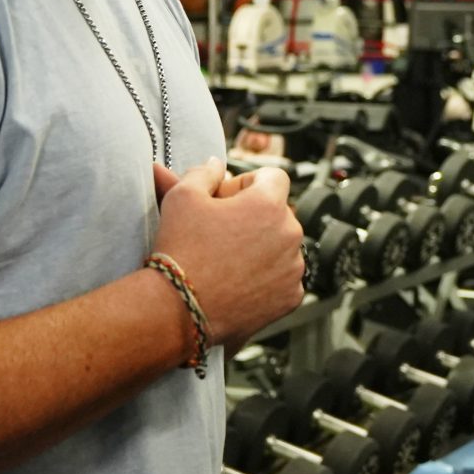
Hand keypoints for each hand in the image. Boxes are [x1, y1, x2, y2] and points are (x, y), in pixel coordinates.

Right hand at [148, 158, 304, 347]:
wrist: (179, 309)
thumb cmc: (181, 251)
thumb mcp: (182, 196)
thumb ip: (204, 171)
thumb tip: (216, 164)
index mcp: (269, 204)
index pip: (273, 176)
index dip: (248, 183)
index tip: (227, 199)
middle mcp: (290, 233)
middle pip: (277, 212)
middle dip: (253, 216)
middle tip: (220, 231)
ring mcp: (294, 267)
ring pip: (282, 245)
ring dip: (261, 246)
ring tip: (226, 258)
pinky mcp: (291, 296)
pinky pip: (284, 276)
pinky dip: (266, 276)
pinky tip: (237, 280)